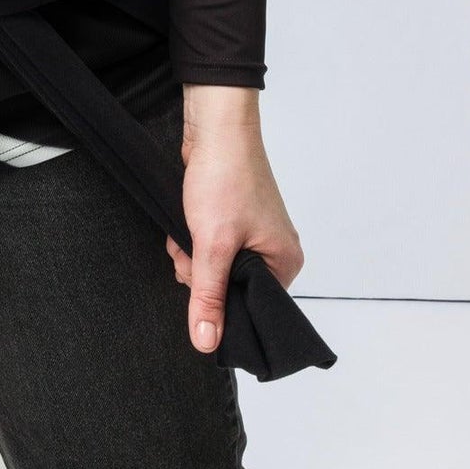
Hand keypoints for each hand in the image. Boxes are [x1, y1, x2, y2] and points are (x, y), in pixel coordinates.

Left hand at [163, 89, 304, 355]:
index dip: (222, 302)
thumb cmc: (226, 177)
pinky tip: (183, 223)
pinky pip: (210, 245)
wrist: (214, 125)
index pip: (254, 309)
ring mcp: (254, 233)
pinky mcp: (233, 217)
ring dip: (192, 254)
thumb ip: (208, 296)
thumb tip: (207, 343)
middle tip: (191, 250)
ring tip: (186, 231)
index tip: (202, 283)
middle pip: (230, 288)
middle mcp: (275, 250)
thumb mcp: (213, 244)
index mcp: (286, 262)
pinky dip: (192, 237)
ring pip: (215, 266)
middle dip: (201, 273)